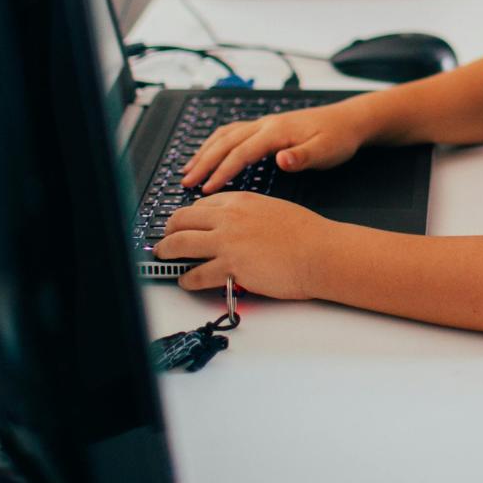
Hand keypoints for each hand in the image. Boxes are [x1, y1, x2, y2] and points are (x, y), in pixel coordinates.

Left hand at [153, 192, 326, 298]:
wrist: (319, 252)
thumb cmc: (304, 233)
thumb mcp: (270, 208)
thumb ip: (246, 213)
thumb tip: (232, 225)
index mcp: (239, 200)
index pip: (199, 205)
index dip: (186, 217)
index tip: (182, 224)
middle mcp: (228, 218)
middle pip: (181, 221)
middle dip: (168, 232)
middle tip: (164, 240)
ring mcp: (227, 242)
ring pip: (180, 245)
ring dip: (167, 253)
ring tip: (164, 258)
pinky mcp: (230, 267)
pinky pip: (196, 274)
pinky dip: (186, 279)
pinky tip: (186, 281)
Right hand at [180, 100, 370, 194]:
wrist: (349, 120)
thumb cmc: (338, 138)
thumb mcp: (326, 151)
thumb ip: (302, 157)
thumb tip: (281, 160)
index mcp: (277, 131)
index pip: (242, 152)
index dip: (222, 171)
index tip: (206, 189)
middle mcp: (266, 124)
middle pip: (226, 141)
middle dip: (204, 162)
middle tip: (186, 182)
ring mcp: (264, 124)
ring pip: (225, 135)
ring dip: (204, 151)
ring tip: (187, 170)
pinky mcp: (266, 127)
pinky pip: (232, 132)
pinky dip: (215, 143)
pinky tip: (208, 154)